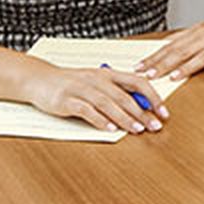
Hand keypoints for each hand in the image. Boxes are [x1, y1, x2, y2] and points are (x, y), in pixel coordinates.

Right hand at [27, 66, 166, 133]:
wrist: (40, 79)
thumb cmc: (72, 82)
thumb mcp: (97, 82)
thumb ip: (117, 91)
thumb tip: (142, 105)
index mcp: (108, 74)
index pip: (137, 82)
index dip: (152, 97)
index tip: (164, 112)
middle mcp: (97, 79)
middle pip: (124, 96)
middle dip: (142, 112)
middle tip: (155, 126)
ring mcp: (81, 89)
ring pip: (108, 103)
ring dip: (125, 118)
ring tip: (138, 129)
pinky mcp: (67, 100)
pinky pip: (87, 110)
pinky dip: (100, 120)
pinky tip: (111, 129)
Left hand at [133, 0, 203, 80]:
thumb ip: (187, 39)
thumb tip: (165, 47)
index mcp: (197, 34)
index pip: (170, 47)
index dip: (154, 58)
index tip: (138, 68)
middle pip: (181, 52)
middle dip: (164, 64)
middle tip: (148, 75)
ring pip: (202, 56)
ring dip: (187, 67)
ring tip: (174, 77)